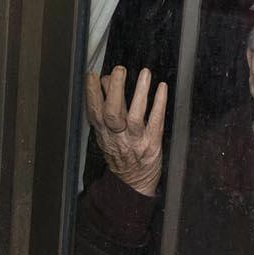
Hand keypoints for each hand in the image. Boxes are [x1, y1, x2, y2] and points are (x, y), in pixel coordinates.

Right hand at [84, 66, 168, 196]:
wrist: (133, 183)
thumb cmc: (120, 153)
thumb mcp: (106, 132)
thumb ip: (105, 106)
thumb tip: (104, 79)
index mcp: (103, 133)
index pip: (94, 111)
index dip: (91, 93)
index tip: (92, 74)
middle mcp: (117, 136)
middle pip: (112, 112)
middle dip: (114, 90)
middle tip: (119, 70)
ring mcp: (135, 140)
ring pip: (135, 116)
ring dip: (139, 93)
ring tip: (144, 73)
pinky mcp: (152, 143)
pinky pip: (156, 122)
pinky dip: (159, 104)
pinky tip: (162, 88)